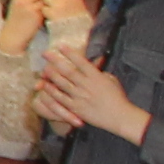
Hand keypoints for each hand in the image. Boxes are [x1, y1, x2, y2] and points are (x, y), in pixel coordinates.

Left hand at [33, 42, 147, 142]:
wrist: (120, 117)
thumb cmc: (118, 98)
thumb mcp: (112, 80)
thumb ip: (99, 73)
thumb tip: (92, 65)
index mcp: (96, 77)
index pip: (81, 62)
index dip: (70, 53)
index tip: (61, 46)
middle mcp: (86, 85)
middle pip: (68, 71)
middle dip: (55, 61)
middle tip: (45, 53)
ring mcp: (80, 96)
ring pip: (62, 83)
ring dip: (51, 75)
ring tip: (43, 68)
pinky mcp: (76, 108)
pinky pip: (61, 98)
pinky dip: (52, 91)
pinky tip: (44, 86)